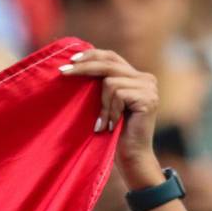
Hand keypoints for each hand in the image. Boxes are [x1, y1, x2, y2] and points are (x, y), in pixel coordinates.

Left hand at [59, 48, 162, 187]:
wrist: (129, 155)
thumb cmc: (111, 130)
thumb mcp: (103, 101)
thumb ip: (99, 83)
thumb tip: (73, 63)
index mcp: (135, 76)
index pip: (110, 56)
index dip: (90, 55)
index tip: (69, 60)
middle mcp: (146, 78)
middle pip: (108, 64)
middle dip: (83, 68)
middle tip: (62, 72)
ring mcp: (149, 87)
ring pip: (110, 82)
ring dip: (102, 105)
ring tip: (104, 122)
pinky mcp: (148, 98)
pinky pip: (118, 94)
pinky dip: (110, 111)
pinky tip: (112, 125)